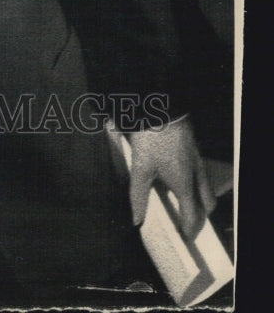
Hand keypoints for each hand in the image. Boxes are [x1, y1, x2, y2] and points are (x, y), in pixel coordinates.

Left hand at [128, 116, 216, 237]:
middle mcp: (196, 174)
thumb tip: (137, 219)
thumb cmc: (151, 138)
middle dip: (201, 216)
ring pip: (206, 186)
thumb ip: (138, 195)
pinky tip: (179, 176)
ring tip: (184, 201)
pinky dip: (195, 182)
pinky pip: (201, 172)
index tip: (185, 237)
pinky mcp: (194, 148)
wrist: (160, 107)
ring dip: (200, 198)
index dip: (190, 229)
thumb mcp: (140, 168)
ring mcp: (197, 159)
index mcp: (184, 184)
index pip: (194, 215)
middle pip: (207, 203)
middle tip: (187, 222)